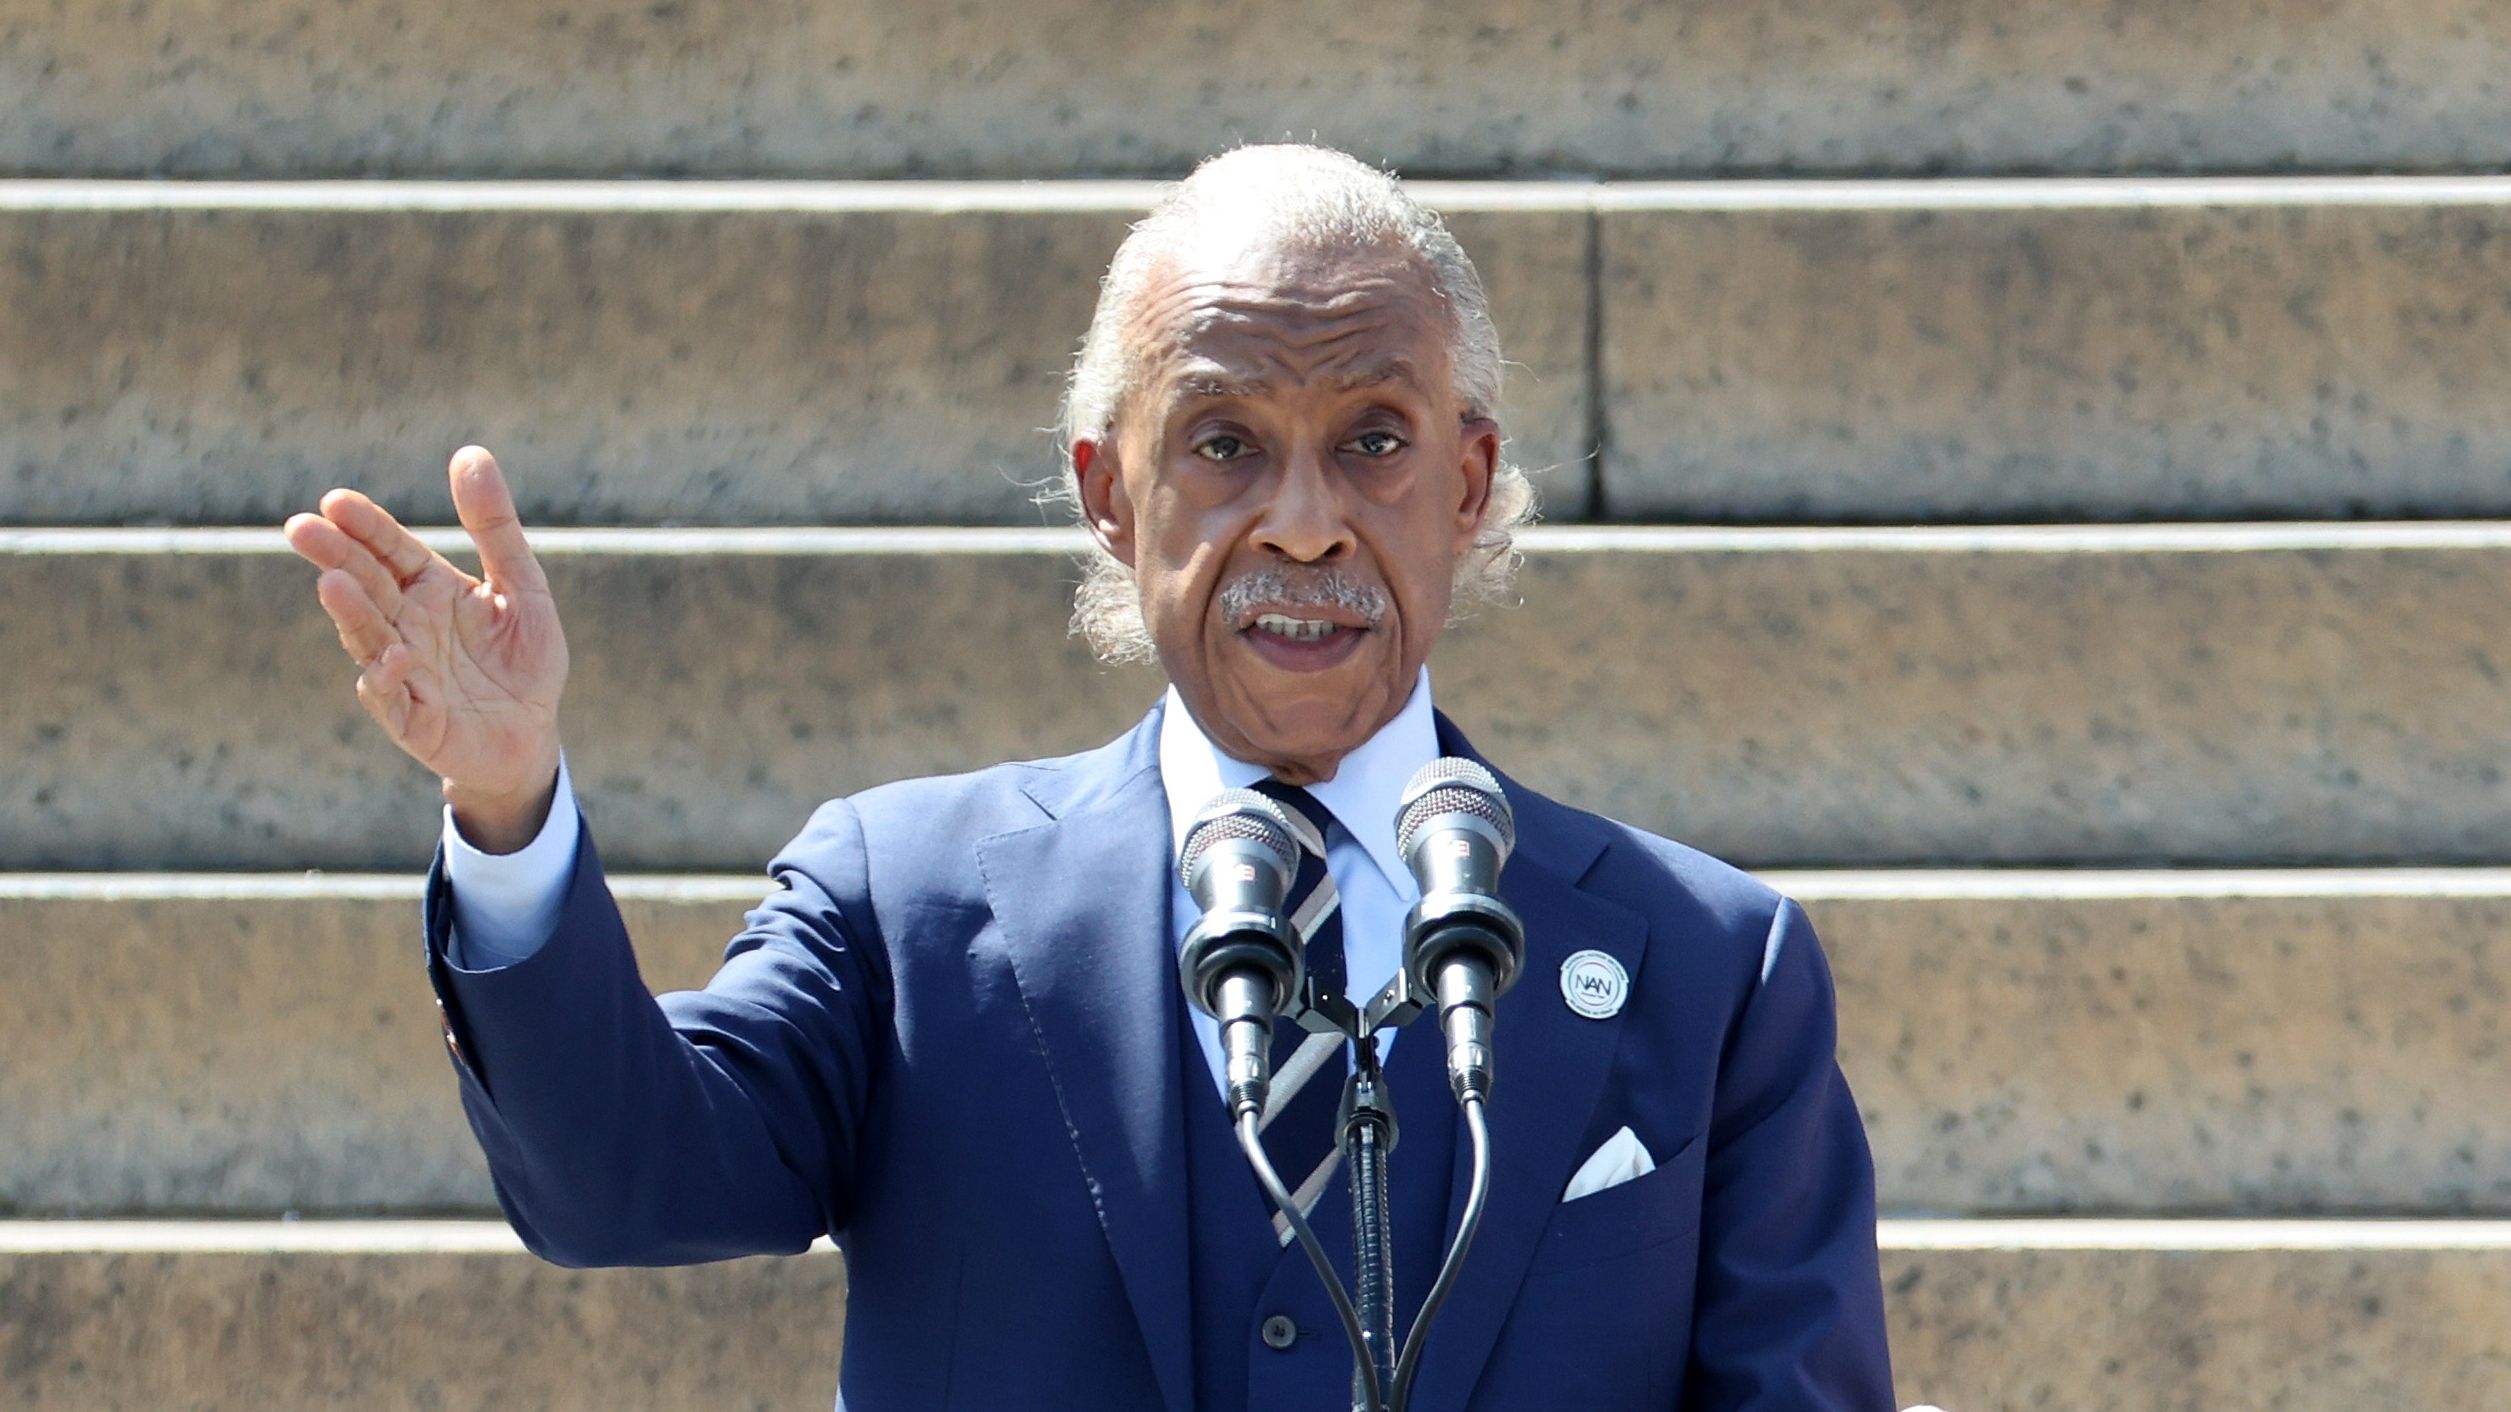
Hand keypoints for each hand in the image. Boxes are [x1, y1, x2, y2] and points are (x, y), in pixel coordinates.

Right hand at [284, 446, 569, 850]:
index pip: (389, 549)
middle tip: (301, 529)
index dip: (364, 526)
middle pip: (366, 584)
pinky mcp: (411, 717)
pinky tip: (396, 656)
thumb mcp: (523, 585)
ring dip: (350, 612)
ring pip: (368, 637)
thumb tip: (470, 453)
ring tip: (333, 583)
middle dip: (335, 557)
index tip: (335, 501)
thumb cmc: (523, 660)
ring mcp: (403, 671)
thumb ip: (495, 526)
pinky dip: (387, 677)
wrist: (532, 735)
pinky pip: (391, 696)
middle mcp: (406, 624)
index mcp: (429, 588)